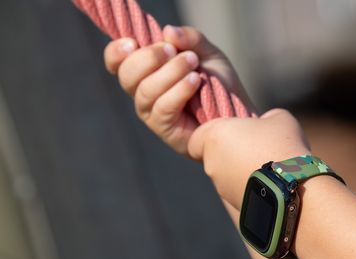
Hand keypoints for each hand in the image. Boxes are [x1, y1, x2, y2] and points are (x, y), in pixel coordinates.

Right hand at [103, 26, 253, 154]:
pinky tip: (196, 81)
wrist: (239, 113)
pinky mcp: (166, 130)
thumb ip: (189, 38)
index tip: (133, 42)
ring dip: (170, 73)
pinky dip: (179, 91)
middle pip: (126, 75)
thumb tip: (168, 32)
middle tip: (176, 52)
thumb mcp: (207, 53)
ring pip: (145, 91)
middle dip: (150, 58)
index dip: (117, 52)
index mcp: (147, 72)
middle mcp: (143, 93)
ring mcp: (152, 114)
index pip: (116, 62)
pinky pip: (163, 108)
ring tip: (194, 66)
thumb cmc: (219, 84)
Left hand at [188, 108, 311, 208]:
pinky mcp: (233, 203)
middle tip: (254, 148)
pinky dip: (248, 185)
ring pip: (225, 175)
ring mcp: (221, 187)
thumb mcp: (278, 117)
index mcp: (214, 136)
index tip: (231, 133)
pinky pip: (237, 189)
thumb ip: (263, 118)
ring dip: (239, 170)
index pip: (197, 137)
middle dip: (229, 152)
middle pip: (212, 156)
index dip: (212, 135)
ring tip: (266, 168)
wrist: (292, 185)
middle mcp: (211, 164)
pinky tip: (269, 182)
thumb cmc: (282, 145)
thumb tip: (264, 124)